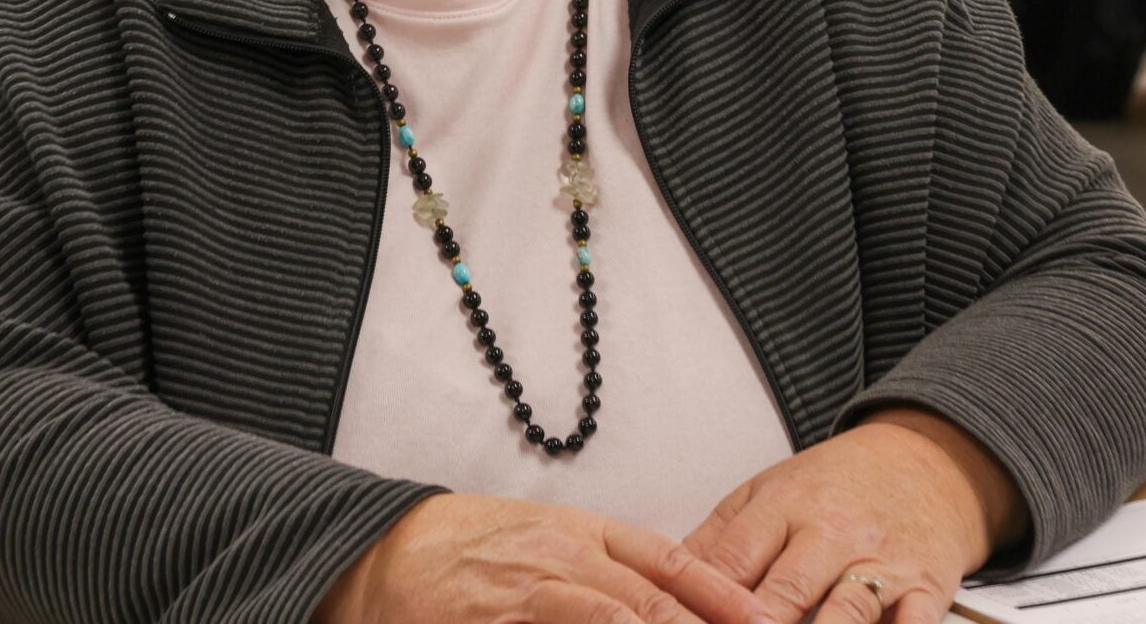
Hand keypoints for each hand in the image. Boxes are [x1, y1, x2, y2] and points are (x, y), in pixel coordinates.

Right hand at [316, 494, 767, 623]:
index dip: (724, 595)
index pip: (671, 561)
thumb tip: (663, 598)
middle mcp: (563, 555)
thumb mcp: (540, 540)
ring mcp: (531, 590)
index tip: (769, 623)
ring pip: (620, 621)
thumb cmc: (462, 551)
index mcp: (580, 531)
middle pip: (656, 601)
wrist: (376, 552)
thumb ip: (601, 566)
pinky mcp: (499, 620)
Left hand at [683, 409, 1026, 623]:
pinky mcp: (928, 588)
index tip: (682, 622)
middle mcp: (831, 533)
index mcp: (784, 505)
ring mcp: (882, 562)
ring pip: (846, 612)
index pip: (734, 559)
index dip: (706, 600)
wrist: (928, 463)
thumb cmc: (835, 484)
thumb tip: (666, 575)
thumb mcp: (770, 489)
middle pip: (786, 590)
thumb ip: (720, 535)